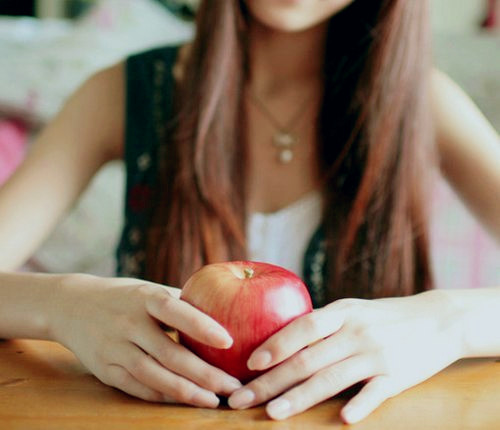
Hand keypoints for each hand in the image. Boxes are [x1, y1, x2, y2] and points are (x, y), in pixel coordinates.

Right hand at [49, 274, 241, 406]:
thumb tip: (224, 310)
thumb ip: (181, 302)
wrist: (72, 305)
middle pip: (169, 353)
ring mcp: (114, 348)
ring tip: (214, 400)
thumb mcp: (149, 289)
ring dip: (186, 392)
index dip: (201, 326)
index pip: (174, 311)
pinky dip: (163, 396)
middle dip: (204, 373)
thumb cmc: (125, 297)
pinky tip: (186, 401)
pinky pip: (137, 388)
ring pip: (153, 376)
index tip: (229, 342)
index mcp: (144, 297)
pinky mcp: (104, 369)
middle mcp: (129, 323)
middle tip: (233, 385)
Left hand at [228, 290, 462, 422]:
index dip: (275, 345)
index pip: (302, 327)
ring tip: (273, 414)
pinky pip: (375, 392)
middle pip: (308, 359)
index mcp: (342, 312)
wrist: (438, 319)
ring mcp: (377, 354)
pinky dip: (359, 405)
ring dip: (300, 398)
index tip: (250, 364)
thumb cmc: (385, 316)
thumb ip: (323, 324)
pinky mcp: (399, 375)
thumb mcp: (353, 310)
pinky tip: (342, 421)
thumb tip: (281, 340)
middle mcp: (356, 332)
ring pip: (332, 378)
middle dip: (272, 381)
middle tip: (242, 399)